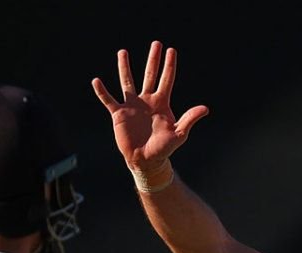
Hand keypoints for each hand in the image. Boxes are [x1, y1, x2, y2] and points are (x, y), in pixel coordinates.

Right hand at [91, 40, 208, 175]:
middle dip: (153, 60)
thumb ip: (189, 119)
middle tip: (156, 43)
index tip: (171, 50)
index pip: (166, 79)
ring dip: (125, 67)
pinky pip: (109, 100)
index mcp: (161, 103)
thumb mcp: (179, 134)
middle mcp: (147, 100)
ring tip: (122, 52)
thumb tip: (205, 108)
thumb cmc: (164, 149)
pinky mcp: (119, 114)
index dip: (169, 65)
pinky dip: (102, 92)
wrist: (146, 161)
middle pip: (149, 75)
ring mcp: (132, 106)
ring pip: (127, 82)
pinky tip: (96, 81)